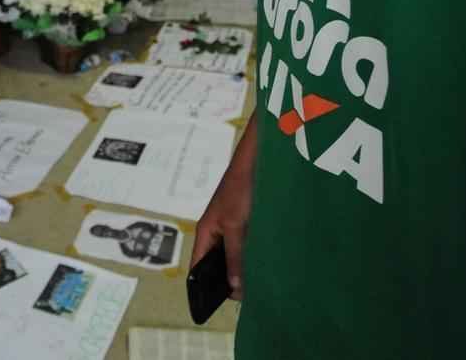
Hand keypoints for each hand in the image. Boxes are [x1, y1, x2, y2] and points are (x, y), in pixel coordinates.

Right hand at [191, 118, 257, 299]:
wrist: (259, 160)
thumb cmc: (240, 188)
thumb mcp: (235, 224)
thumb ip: (234, 255)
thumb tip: (234, 288)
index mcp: (206, 232)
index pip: (198, 267)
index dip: (202, 285)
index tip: (213, 305)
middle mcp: (219, 232)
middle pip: (218, 264)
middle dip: (228, 280)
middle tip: (247, 299)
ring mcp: (235, 228)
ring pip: (237, 256)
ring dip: (245, 268)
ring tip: (259, 286)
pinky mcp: (251, 223)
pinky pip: (250, 246)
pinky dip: (256, 256)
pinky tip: (268, 266)